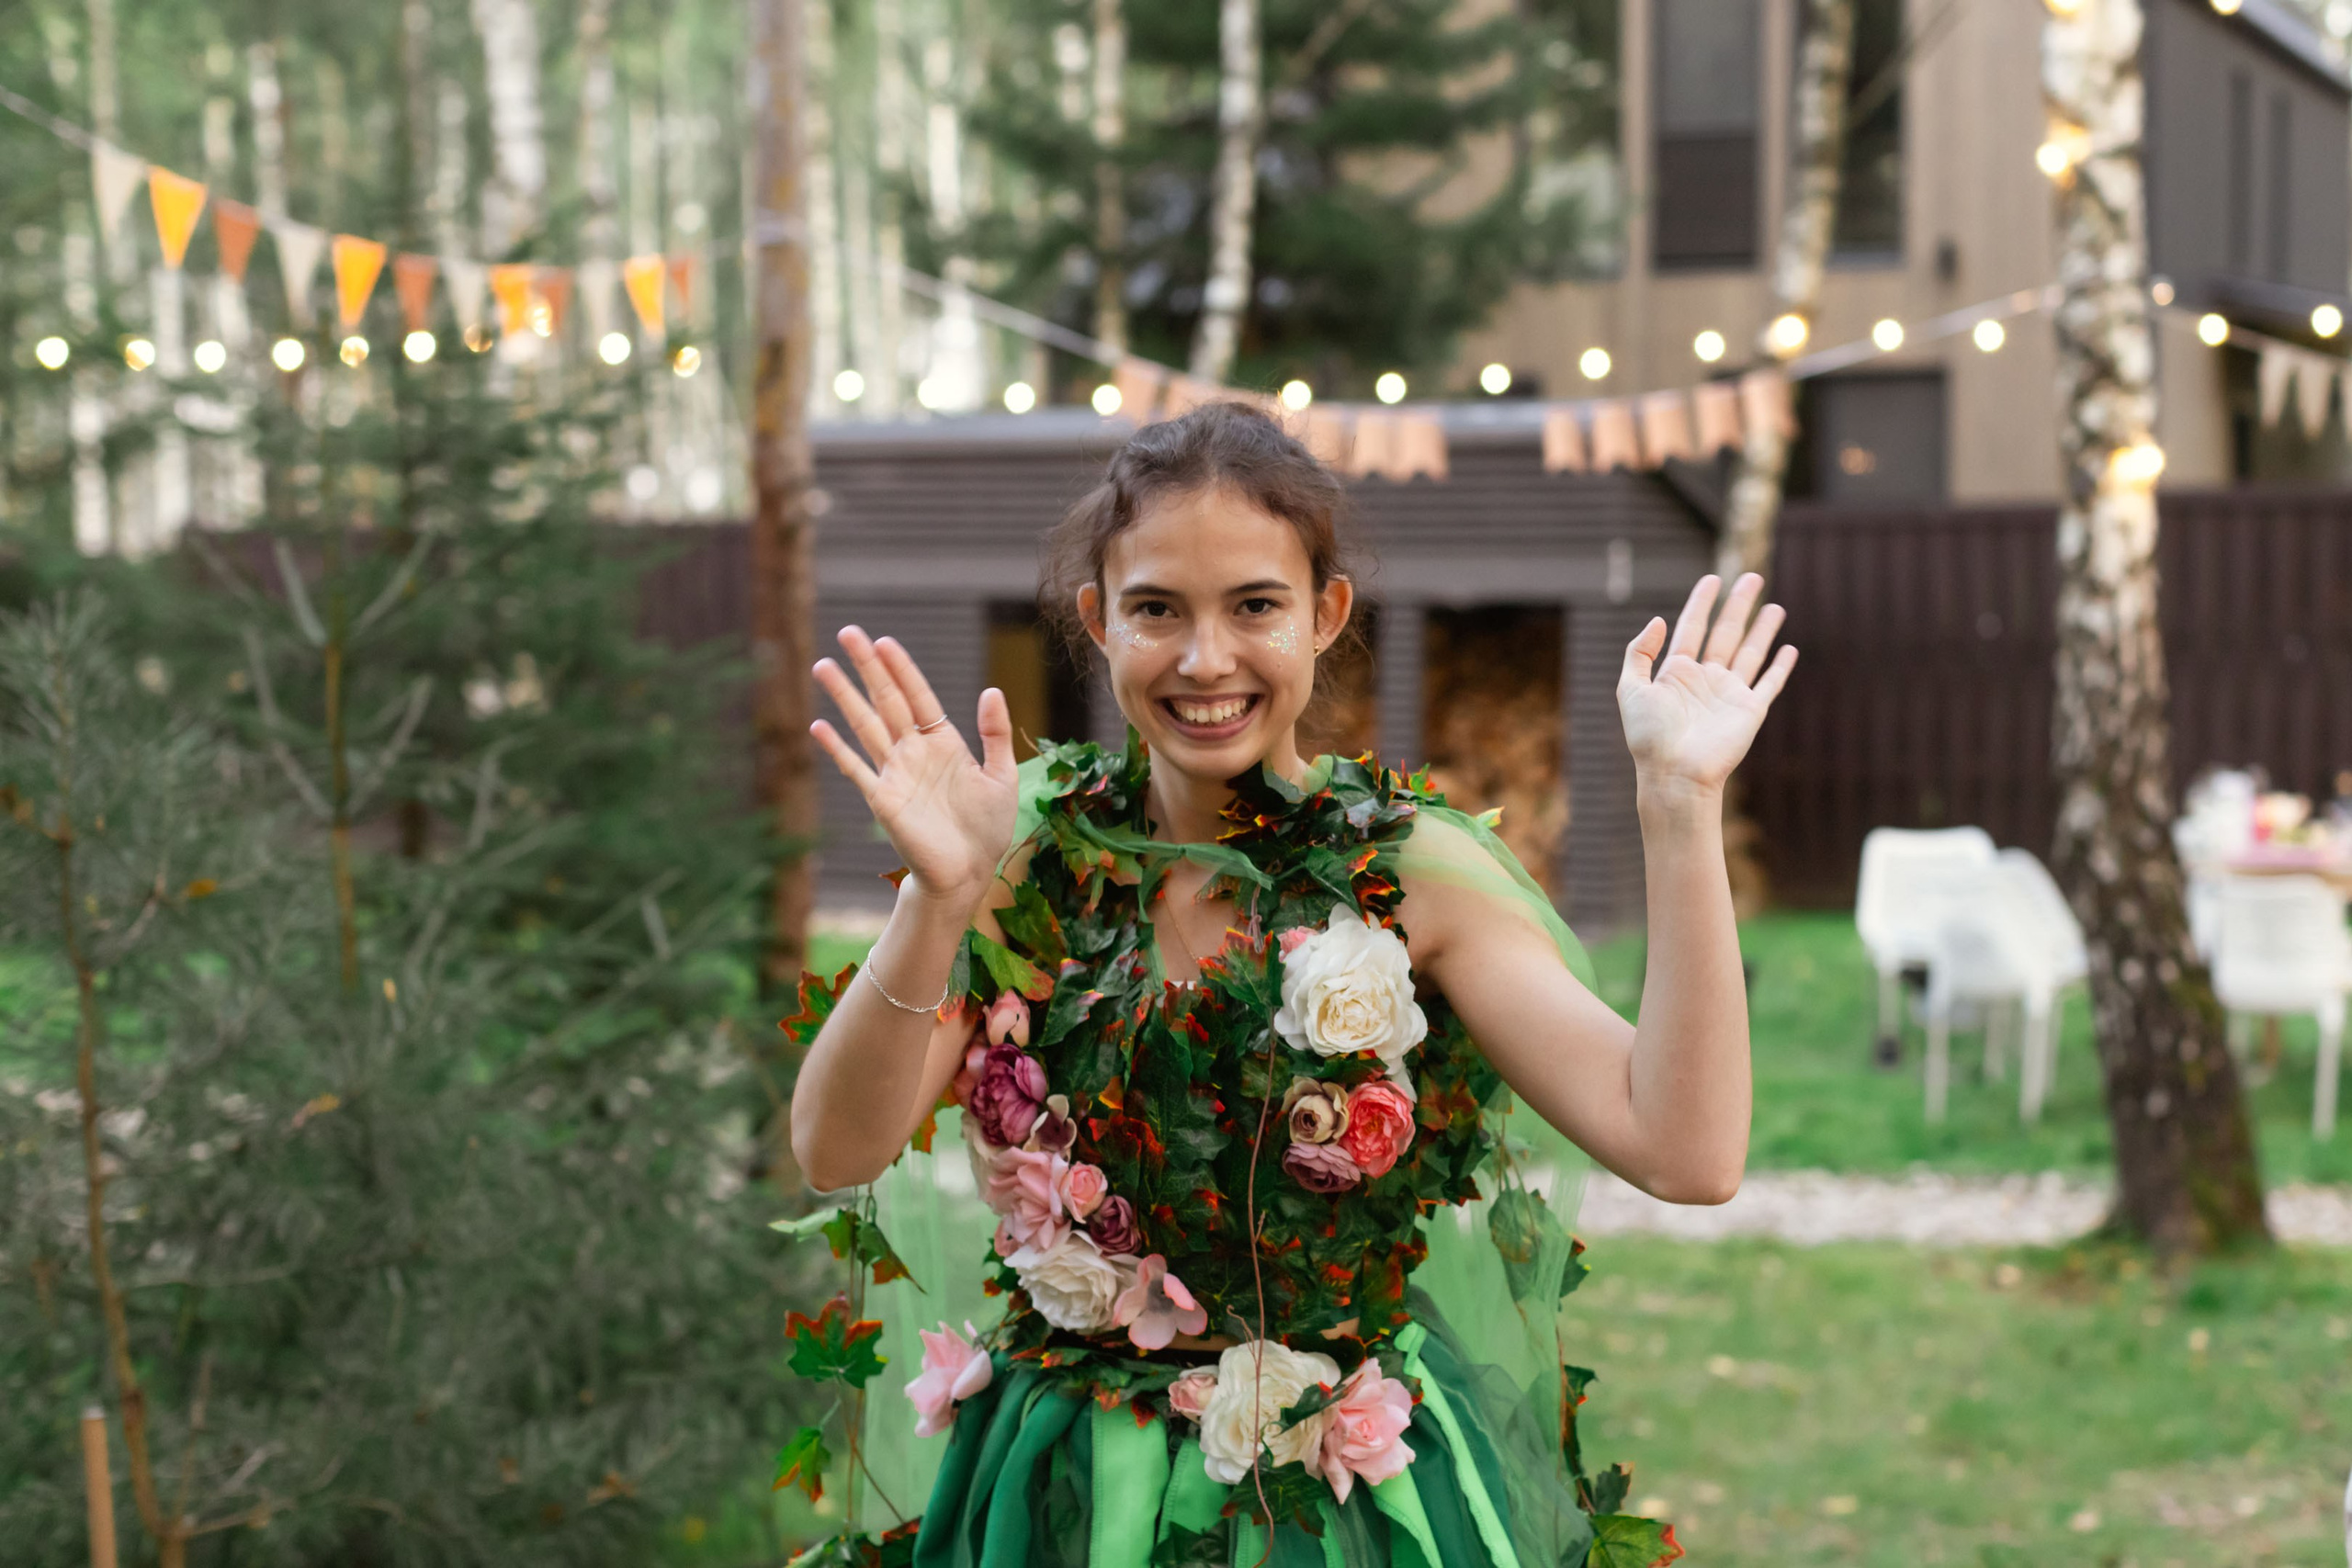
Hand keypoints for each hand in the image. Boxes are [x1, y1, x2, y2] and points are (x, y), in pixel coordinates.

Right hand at [811, 627, 1018, 912]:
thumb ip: (994, 734)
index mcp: (943, 742)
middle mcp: (914, 752)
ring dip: (845, 697)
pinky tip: (818, 727)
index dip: (902, 668)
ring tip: (824, 666)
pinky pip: (856, 769)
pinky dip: (837, 748)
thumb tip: (990, 690)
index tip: (884, 640)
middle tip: (848, 632)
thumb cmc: (986, 829)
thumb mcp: (1002, 776)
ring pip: (866, 726)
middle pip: (887, 700)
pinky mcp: (883, 800)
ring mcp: (895, 774)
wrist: (969, 874)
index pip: (918, 696)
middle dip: (868, 667)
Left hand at [1617, 574, 1796, 797]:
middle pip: (1726, 632)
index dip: (1702, 602)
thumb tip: (1659, 619)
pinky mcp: (1750, 711)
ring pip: (1750, 652)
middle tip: (1752, 577)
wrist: (1675, 773)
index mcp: (1676, 673)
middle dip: (1739, 605)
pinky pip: (1770, 683)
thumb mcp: (1631, 689)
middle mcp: (1705, 680)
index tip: (1712, 579)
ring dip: (1763, 630)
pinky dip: (1780, 667)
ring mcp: (1729, 694)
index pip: (1692, 628)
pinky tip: (1789, 649)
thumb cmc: (1649, 737)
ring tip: (1775, 606)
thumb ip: (1640, 652)